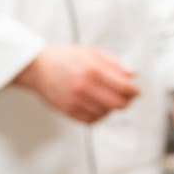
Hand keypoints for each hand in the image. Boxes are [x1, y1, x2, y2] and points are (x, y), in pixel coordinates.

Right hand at [15, 46, 137, 123]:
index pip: (123, 87)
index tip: (136, 91)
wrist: (37, 68)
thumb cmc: (66, 58)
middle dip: (126, 101)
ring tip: (108, 98)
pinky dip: (98, 115)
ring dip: (111, 108)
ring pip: (105, 113)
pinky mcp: (68, 111)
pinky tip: (97, 106)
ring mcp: (75, 100)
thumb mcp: (91, 52)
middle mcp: (84, 86)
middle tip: (127, 97)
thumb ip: (114, 63)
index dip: (134, 91)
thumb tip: (133, 75)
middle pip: (117, 104)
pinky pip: (91, 120)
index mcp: (92, 69)